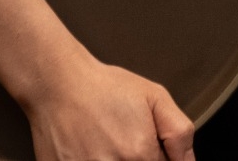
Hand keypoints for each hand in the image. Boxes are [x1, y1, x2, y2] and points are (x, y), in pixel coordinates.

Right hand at [21, 42, 194, 160]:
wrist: (59, 84)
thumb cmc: (104, 88)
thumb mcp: (154, 96)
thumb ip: (179, 132)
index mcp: (140, 153)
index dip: (158, 156)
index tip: (148, 145)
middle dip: (140, 157)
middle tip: (126, 139)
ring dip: (117, 158)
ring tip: (107, 141)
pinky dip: (95, 159)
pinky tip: (92, 147)